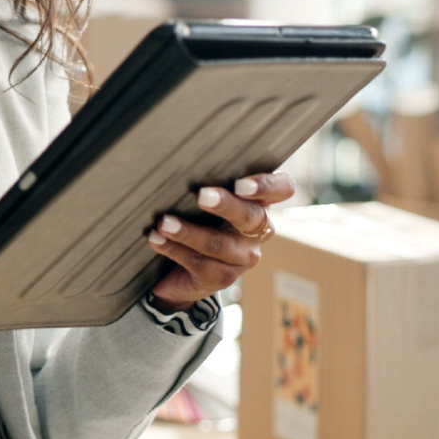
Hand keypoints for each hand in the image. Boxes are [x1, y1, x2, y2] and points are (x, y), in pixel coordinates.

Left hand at [147, 171, 294, 312]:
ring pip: (219, 243)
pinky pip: (198, 262)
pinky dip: (173, 248)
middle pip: (251, 216)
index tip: (241, 184)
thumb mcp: (206, 200)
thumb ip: (208, 181)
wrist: (180, 272)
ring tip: (164, 222)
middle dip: (225, 205)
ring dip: (188, 231)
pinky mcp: (221, 277)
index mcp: (260, 203)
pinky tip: (156, 239)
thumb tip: (182, 160)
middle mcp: (258, 231)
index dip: (268, 185)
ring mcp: (243, 257)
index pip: (282, 188)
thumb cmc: (196, 220)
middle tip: (201, 196)